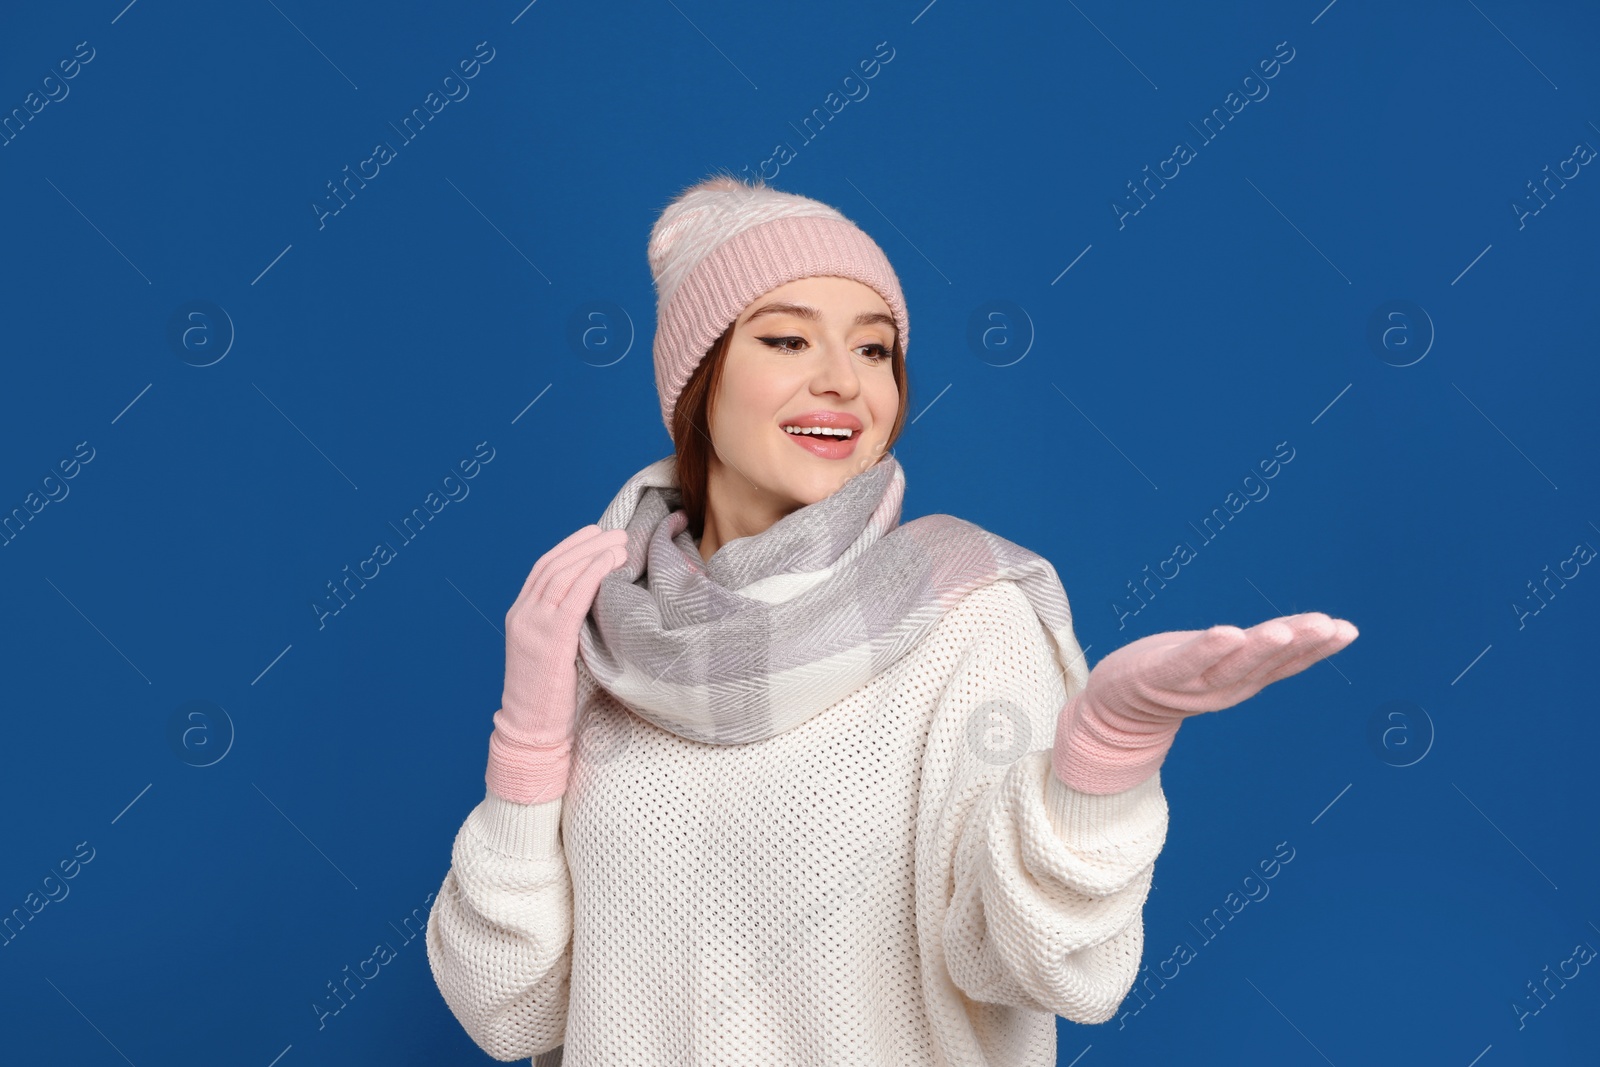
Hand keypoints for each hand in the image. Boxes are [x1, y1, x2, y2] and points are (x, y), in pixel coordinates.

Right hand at [485, 524, 629, 804]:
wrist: (531, 730)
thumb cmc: (550, 696)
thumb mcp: (553, 652)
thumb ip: (564, 624)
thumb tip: (597, 601)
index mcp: (520, 615)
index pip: (544, 568)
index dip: (571, 546)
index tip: (595, 532)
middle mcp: (522, 615)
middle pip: (554, 566)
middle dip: (586, 544)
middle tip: (616, 531)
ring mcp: (532, 627)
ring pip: (563, 576)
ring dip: (594, 554)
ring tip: (621, 543)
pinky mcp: (549, 640)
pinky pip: (572, 597)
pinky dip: (591, 574)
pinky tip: (610, 564)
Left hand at [1051, 612, 1357, 794]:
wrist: (1114, 705)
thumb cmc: (1171, 671)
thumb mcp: (1219, 660)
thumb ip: (1252, 651)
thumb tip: (1296, 630)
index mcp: (1242, 682)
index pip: (1285, 664)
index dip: (1317, 648)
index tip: (1347, 630)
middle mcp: (1223, 689)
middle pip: (1266, 664)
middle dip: (1299, 644)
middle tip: (1329, 626)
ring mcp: (1192, 686)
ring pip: (1232, 666)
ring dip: (1259, 647)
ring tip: (1284, 629)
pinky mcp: (1158, 677)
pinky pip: (1186, 663)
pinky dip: (1207, 649)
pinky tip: (1227, 632)